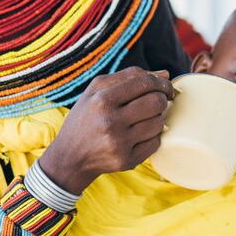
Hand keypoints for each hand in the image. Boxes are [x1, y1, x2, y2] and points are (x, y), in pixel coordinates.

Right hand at [39, 67, 174, 193]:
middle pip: (156, 102)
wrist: (70, 156)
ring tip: (146, 118)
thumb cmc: (85, 119)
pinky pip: (155, 143)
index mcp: (101, 99)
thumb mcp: (95, 92)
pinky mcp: (126, 160)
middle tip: (159, 101)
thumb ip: (127, 78)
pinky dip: (152, 137)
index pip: (144, 83)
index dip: (161, 83)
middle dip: (162, 99)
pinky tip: (141, 134)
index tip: (165, 87)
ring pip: (158, 123)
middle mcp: (110, 121)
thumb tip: (165, 75)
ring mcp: (119, 143)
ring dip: (158, 118)